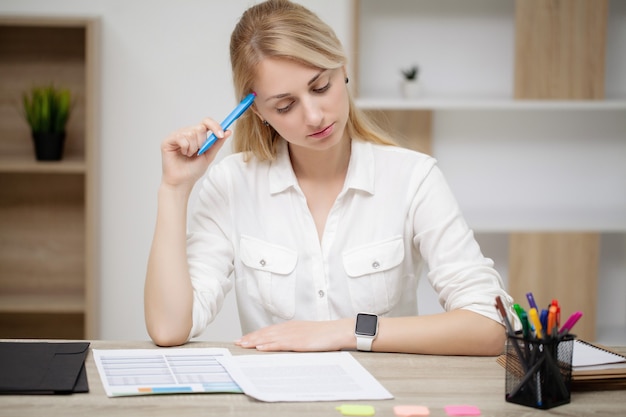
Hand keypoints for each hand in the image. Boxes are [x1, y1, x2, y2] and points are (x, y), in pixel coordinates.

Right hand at [160, 118, 231, 188]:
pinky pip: (181, 138)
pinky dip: (185, 148)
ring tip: (189, 155)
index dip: (215, 126)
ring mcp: (177, 135)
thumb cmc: (194, 170)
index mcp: (197, 135)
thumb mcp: (209, 155)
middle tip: (198, 152)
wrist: (183, 182)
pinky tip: (182, 154)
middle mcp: (187, 132)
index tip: (221, 135)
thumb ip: (218, 143)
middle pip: (200, 127)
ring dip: (193, 148)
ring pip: (191, 133)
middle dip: (202, 143)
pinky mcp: (168, 140)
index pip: (206, 122)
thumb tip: (228, 131)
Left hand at [234, 319, 353, 351]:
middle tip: (237, 342)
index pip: (269, 330)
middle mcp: (290, 328)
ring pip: (270, 337)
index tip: (245, 338)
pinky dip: (269, 345)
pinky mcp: (298, 342)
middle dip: (250, 337)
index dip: (256, 334)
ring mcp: (293, 334)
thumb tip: (286, 343)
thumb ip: (295, 337)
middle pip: (266, 333)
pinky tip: (260, 347)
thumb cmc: (326, 334)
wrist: (338, 331)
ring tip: (243, 344)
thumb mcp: (307, 334)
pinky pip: (280, 344)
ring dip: (255, 341)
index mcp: (291, 326)